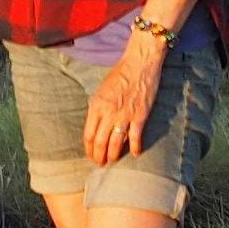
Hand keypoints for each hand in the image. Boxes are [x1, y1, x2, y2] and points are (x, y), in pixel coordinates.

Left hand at [82, 32, 165, 166]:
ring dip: (114, 155)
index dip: (89, 149)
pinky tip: (136, 154)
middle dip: (99, 156)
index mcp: (96, 106)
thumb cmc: (120, 75)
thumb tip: (97, 126)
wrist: (139, 64)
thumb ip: (98, 109)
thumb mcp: (101, 91)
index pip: (88, 134)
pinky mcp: (140, 116)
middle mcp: (108, 113)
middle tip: (100, 163)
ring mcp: (124, 115)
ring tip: (113, 161)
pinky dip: (135, 148)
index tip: (90, 155)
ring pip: (116, 143)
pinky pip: (135, 137)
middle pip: (100, 142)